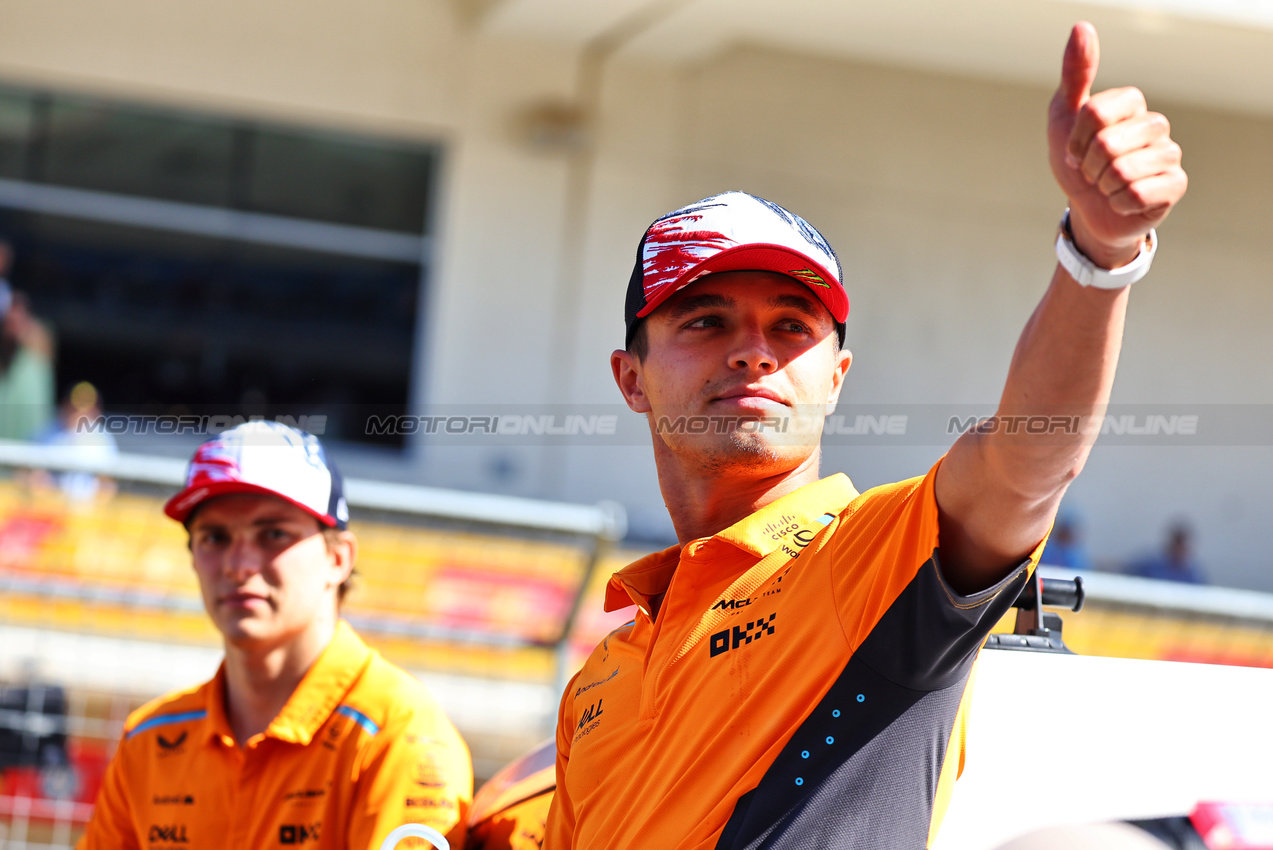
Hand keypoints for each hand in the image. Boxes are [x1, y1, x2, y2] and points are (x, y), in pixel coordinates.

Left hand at [1047, 22, 1186, 268]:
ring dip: (1103, 185)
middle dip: (1088, 165)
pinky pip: (1138, 194)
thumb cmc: (1077, 161)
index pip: (1095, 113)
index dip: (1075, 139)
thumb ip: (1075, 74)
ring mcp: (1169, 155)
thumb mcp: (1064, 116)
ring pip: (1122, 170)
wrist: (1087, 208)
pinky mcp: (1175, 185)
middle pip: (1107, 143)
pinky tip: (1122, 201)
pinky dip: (1118, 203)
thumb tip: (1082, 27)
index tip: (1074, 150)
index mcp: (1131, 104)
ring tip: (1107, 185)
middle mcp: (1156, 124)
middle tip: (1092, 171)